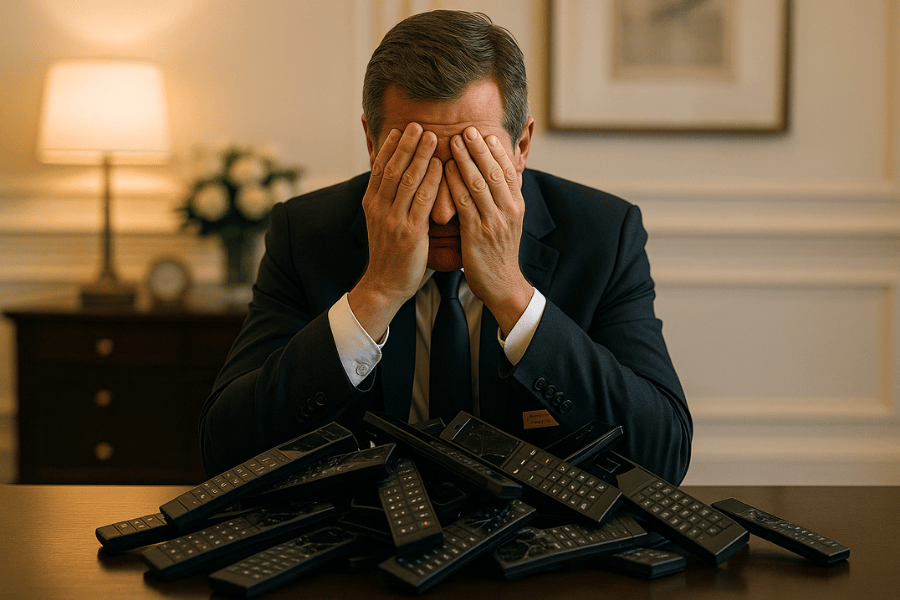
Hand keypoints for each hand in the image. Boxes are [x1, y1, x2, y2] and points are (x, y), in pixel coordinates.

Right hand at [349, 123, 442, 339]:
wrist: (385, 284)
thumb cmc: (390, 253)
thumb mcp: (382, 222)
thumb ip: (388, 200)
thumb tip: (394, 179)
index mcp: (372, 204)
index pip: (379, 168)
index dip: (389, 147)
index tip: (399, 129)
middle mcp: (380, 208)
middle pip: (392, 168)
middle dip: (405, 144)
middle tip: (417, 124)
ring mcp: (393, 220)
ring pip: (406, 180)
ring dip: (419, 155)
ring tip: (430, 136)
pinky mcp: (410, 232)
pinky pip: (421, 201)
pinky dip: (431, 181)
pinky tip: (439, 166)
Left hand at [444, 126, 533, 335]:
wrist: (502, 284)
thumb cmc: (499, 252)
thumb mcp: (508, 222)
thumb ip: (503, 200)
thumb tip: (498, 176)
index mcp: (517, 206)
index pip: (509, 171)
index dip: (497, 151)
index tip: (486, 133)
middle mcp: (508, 210)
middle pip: (494, 172)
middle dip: (480, 148)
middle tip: (467, 129)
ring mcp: (494, 222)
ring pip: (479, 183)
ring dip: (466, 159)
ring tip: (453, 141)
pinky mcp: (477, 233)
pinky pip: (465, 202)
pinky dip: (455, 183)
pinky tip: (445, 169)